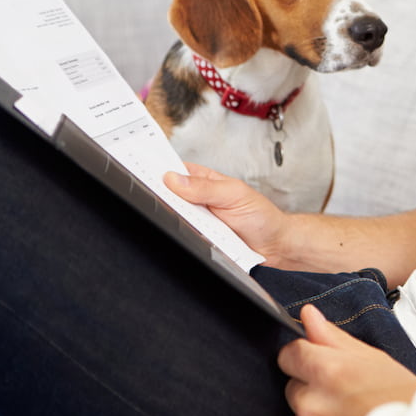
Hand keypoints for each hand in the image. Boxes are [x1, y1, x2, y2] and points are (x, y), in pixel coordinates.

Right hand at [164, 163, 287, 258]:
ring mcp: (196, 222)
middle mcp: (197, 201)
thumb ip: (205, 187)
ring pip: (172, 220)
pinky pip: (183, 240)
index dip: (158, 171)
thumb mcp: (234, 194)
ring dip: (171, 221)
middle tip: (153, 197)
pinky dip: (181, 240)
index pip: (175, 172)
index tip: (140, 170)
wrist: (275, 246)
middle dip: (159, 198)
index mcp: (204, 182)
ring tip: (174, 218)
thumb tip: (173, 179)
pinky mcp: (198, 242)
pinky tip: (183, 238)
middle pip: (168, 198)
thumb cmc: (261, 216)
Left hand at [279, 304, 415, 415]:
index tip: (320, 362)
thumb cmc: (399, 394)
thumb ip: (332, 337)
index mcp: (329, 371)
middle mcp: (313, 403)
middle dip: (310, 386)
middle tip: (342, 392)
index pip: (290, 354)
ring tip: (344, 415)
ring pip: (296, 414)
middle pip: (291, 385)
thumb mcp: (371, 358)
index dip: (305, 355)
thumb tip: (308, 315)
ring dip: (313, 413)